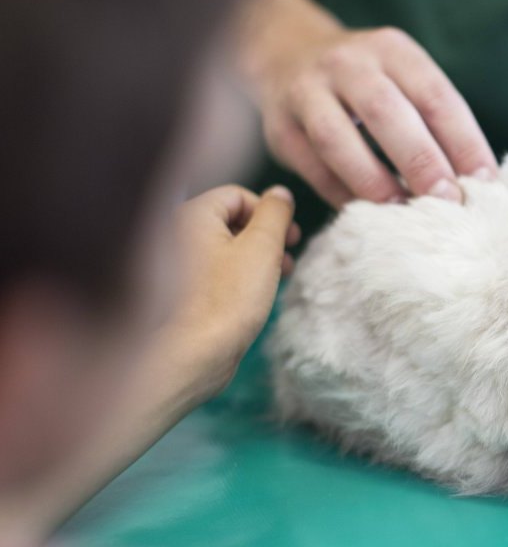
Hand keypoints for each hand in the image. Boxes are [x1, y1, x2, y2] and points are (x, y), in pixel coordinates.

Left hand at [166, 184, 298, 400]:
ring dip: (258, 255)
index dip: (269, 212)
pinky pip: (217, 268)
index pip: (237, 195)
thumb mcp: (262, 247)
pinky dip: (241, 273)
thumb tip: (280, 193)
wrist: (196, 353)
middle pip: (232, 219)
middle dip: (266, 235)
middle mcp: (177, 232)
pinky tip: (258, 292)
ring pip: (227, 245)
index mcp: (192, 215)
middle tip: (289, 255)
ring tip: (280, 275)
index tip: (290, 236)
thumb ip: (275, 213)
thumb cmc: (230, 297)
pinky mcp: (184, 289)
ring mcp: (178, 262)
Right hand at [241, 0, 496, 206]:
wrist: (289, 54)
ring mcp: (306, 92)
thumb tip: (478, 182)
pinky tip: (368, 214)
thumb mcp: (404, 79)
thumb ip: (436, 121)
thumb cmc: (370, 82)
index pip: (436, 96)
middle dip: (420, 161)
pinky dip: (342, 193)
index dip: (464, 142)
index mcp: (392, 50)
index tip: (486, 183)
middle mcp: (347, 63)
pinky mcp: (279, 127)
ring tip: (403, 212)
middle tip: (448, 202)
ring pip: (336, 139)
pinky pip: (311, 166)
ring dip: (373, 181)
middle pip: (386, 112)